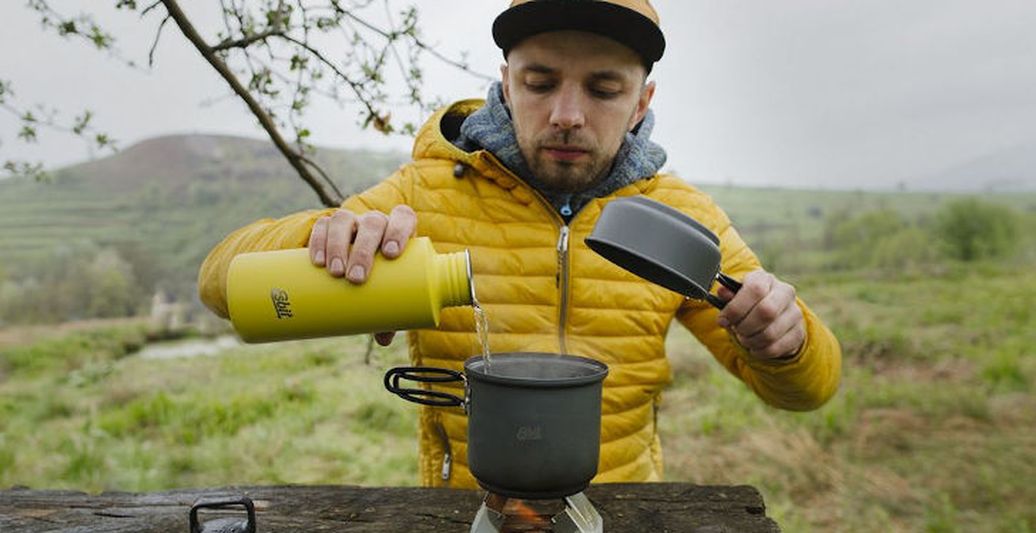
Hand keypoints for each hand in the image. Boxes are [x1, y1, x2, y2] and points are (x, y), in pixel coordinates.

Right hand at [308, 204, 416, 345]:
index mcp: (398, 230)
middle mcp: (376, 222)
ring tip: (334, 273)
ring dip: (338, 244)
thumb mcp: (389, 294)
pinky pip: (322, 225)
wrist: (357, 266)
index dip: (399, 230)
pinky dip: (318, 240)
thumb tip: (384, 338)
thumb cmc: (383, 281)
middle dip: (364, 250)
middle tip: (356, 278)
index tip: (391, 254)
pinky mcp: (329, 227)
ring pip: (344, 220)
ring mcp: (352, 222)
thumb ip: (390, 313)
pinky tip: (316, 261)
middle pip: (373, 223)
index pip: (403, 217)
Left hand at [716, 270, 804, 360]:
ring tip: (744, 338)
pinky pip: (776, 348)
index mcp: (766, 279)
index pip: (755, 289)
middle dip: (744, 326)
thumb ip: (728, 296)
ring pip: (770, 334)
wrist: (773, 315)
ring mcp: (795, 313)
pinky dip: (759, 351)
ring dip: (750, 341)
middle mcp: (784, 292)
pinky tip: (754, 347)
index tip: (723, 320)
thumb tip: (722, 293)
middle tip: (736, 330)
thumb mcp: (737, 296)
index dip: (736, 308)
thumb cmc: (749, 304)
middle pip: (766, 311)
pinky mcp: (798, 333)